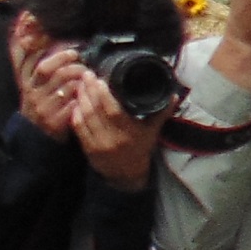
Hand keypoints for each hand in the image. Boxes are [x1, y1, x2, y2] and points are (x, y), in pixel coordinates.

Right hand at [19, 42, 88, 139]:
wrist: (35, 137)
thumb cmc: (40, 104)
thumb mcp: (32, 85)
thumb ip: (34, 65)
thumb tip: (33, 37)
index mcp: (26, 82)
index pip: (25, 60)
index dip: (36, 47)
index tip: (53, 38)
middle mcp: (32, 93)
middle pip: (45, 69)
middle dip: (64, 59)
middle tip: (78, 57)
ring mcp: (43, 107)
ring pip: (63, 86)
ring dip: (79, 77)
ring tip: (88, 74)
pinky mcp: (54, 121)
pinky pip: (73, 104)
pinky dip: (83, 96)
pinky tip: (90, 93)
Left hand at [63, 64, 168, 187]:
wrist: (127, 174)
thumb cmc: (140, 149)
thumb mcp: (153, 132)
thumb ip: (162, 112)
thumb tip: (174, 95)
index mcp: (130, 133)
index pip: (113, 111)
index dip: (104, 94)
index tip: (99, 79)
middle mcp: (112, 139)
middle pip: (95, 111)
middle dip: (88, 91)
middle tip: (86, 75)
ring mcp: (98, 145)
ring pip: (84, 117)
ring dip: (80, 99)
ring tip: (80, 84)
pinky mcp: (87, 149)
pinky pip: (78, 127)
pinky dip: (75, 112)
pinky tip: (76, 101)